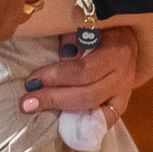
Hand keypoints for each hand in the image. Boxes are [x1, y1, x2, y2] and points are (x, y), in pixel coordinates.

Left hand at [20, 27, 147, 123]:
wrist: (125, 38)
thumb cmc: (99, 29)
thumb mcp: (87, 25)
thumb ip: (73, 37)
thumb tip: (62, 55)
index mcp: (117, 52)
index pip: (84, 71)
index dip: (55, 77)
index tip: (31, 80)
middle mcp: (125, 75)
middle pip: (88, 95)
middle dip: (54, 98)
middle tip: (27, 101)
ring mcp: (125, 92)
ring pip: (95, 110)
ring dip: (62, 112)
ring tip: (36, 109)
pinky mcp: (121, 104)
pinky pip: (105, 121)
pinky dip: (84, 126)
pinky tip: (61, 126)